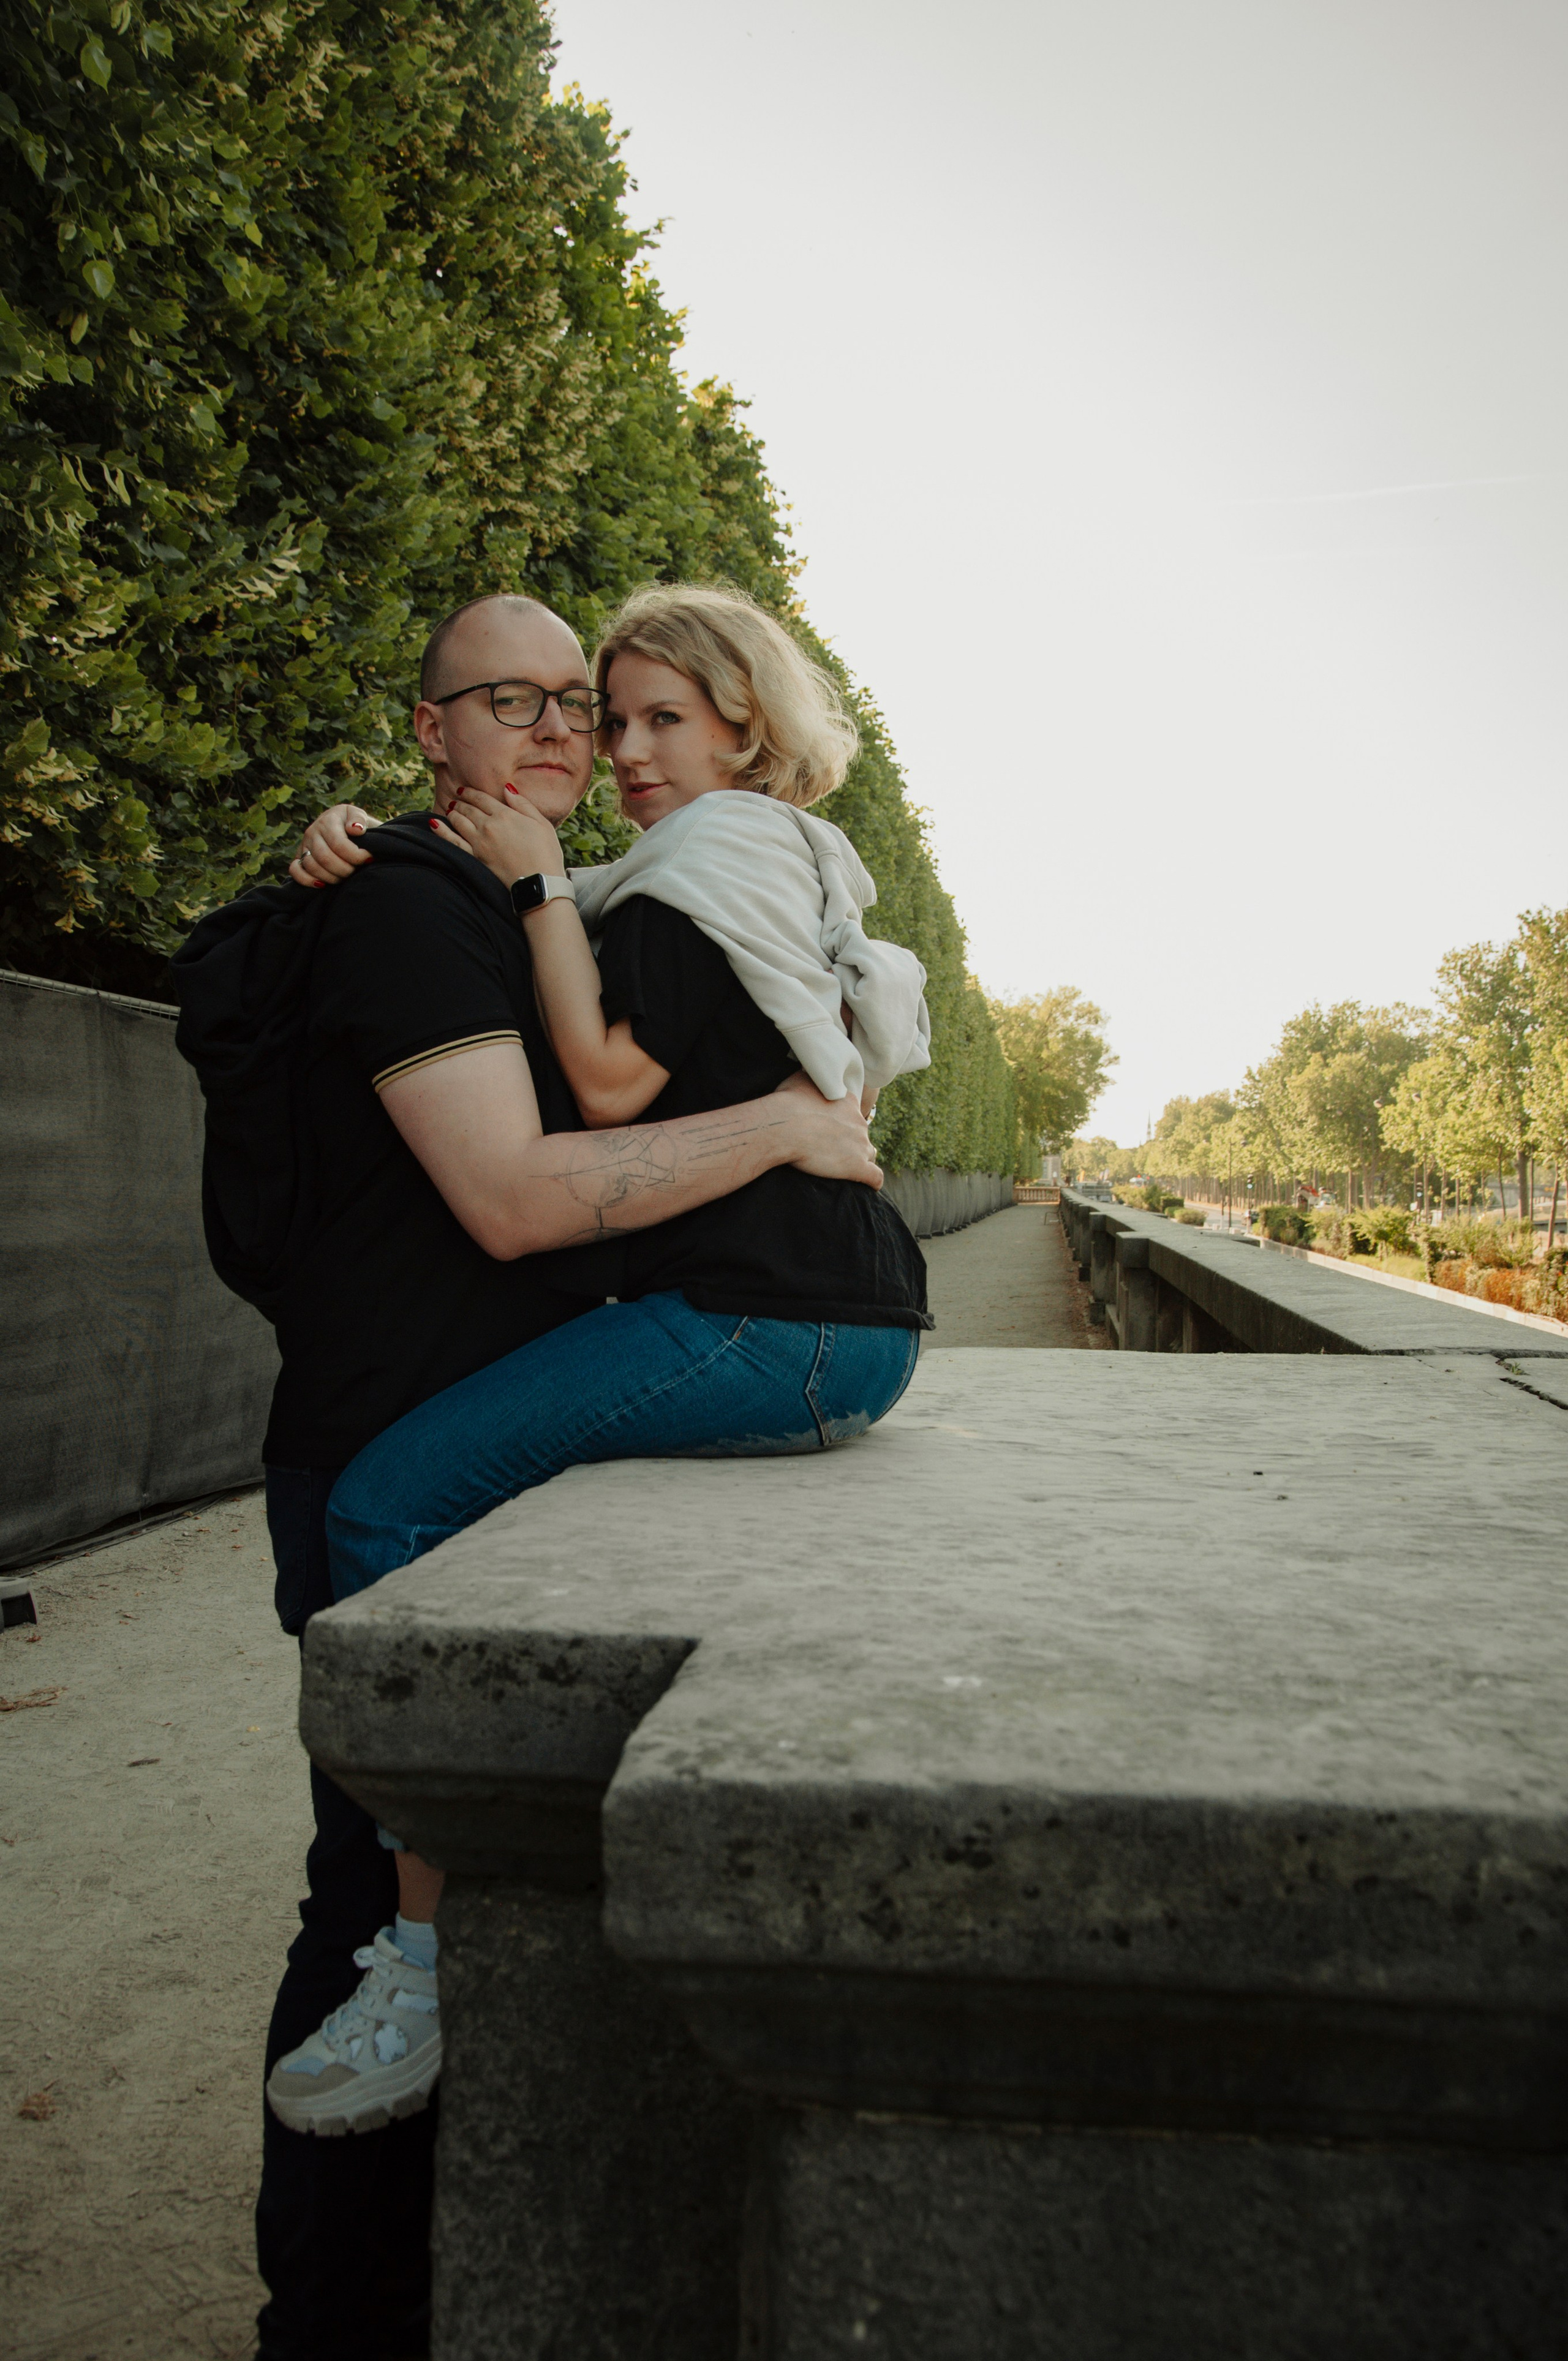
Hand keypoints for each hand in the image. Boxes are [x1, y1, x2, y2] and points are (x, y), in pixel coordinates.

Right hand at [290, 804, 377, 888]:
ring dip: (332, 877)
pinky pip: (295, 870)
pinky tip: (322, 884)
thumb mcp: (359, 815)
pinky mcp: (299, 857)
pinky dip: (306, 880)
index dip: (355, 856)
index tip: (368, 859)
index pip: (339, 844)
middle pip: (325, 858)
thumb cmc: (354, 825)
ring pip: (312, 866)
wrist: (343, 827)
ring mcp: (304, 845)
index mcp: (328, 820)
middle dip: (345, 869)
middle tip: (356, 870)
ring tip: (345, 876)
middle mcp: (313, 832)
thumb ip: (359, 819)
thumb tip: (355, 830)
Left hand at [435, 786, 564, 889]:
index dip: (472, 793)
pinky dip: (441, 831)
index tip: (464, 790)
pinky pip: (452, 842)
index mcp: (505, 814)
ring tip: (450, 809)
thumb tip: (507, 788)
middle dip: (461, 802)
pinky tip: (433, 824)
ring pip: (459, 822)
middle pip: (468, 809)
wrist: (539, 882)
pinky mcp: (474, 858)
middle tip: (456, 799)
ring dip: (452, 813)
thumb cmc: (546, 853)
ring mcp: (479, 842)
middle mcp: (488, 826)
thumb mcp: (541, 823)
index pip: (482, 798)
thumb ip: (523, 804)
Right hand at [775, 1070, 882, 1188]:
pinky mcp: (858, 1167)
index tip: (828, 1129)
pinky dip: (872, 1181)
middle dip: (849, 1141)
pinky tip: (867, 1185)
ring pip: (870, 1153)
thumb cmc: (787, 1102)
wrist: (784, 1126)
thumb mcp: (800, 1080)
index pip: (853, 1113)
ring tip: (844, 1166)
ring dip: (860, 1159)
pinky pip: (875, 1177)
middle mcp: (859, 1122)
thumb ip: (812, 1077)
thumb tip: (811, 1071)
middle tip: (828, 1149)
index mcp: (848, 1102)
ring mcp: (860, 1145)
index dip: (842, 1122)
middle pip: (861, 1133)